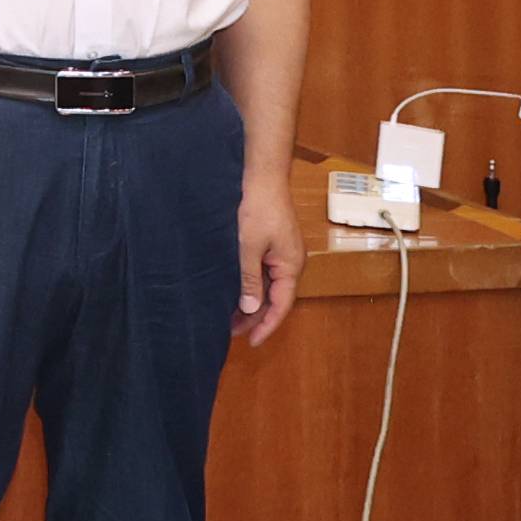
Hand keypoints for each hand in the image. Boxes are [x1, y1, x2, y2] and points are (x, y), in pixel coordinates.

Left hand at [235, 173, 303, 346]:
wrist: (262, 177)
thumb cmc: (257, 209)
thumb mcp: (249, 247)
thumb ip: (249, 279)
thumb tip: (251, 309)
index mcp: (290, 267)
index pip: (281, 306)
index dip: (266, 325)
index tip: (251, 343)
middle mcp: (291, 264)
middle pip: (275, 299)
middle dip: (255, 317)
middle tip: (231, 332)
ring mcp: (283, 255)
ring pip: (269, 287)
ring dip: (252, 302)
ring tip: (229, 317)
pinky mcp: (273, 246)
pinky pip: (265, 274)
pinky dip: (251, 286)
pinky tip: (236, 292)